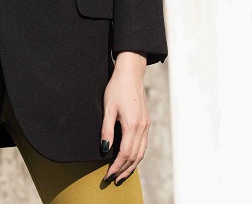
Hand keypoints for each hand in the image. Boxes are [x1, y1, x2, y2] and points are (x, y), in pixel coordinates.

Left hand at [100, 51, 148, 185]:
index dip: (116, 167)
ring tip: (122, 175)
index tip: (108, 176)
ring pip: (142, 153)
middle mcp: (142, 127)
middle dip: (124, 170)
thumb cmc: (117, 87)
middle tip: (113, 180)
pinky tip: (131, 159)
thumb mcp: (108, 108)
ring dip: (132, 166)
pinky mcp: (146, 121)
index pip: (125, 154)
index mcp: (132, 125)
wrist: (131, 72)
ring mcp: (146, 125)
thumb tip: (105, 149)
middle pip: (135, 157)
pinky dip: (137, 156)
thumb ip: (106, 129)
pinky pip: (144, 144)